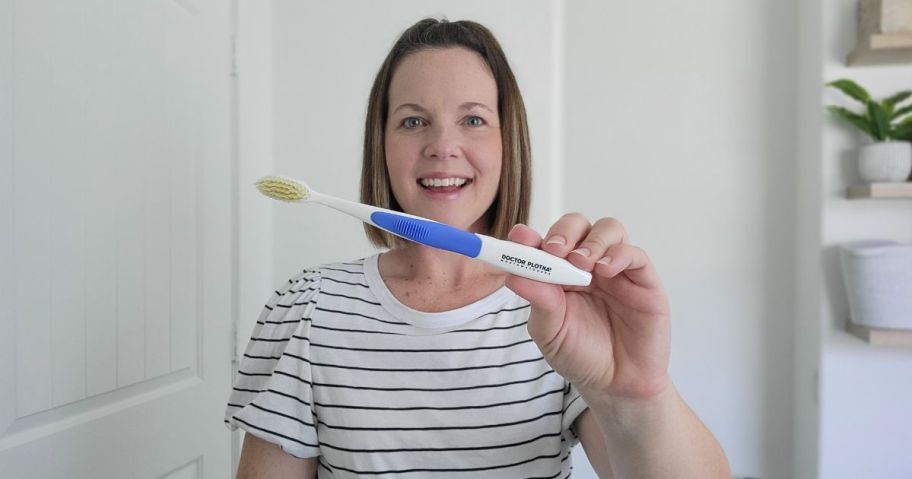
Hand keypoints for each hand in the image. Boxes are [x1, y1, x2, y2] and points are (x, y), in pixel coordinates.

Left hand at [504, 214, 671, 399]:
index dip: (531, 237)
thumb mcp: (550, 331)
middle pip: (577, 226)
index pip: (544, 243)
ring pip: (608, 230)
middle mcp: (587, 265)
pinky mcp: (643, 280)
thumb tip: (513, 275)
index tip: (519, 238)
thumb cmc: (581, 355)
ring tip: (581, 262)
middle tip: (555, 249)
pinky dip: (618, 255)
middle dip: (564, 231)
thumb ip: (538, 301)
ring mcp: (616, 270)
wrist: (616, 385)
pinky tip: (604, 270)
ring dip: (592, 240)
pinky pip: (635, 254)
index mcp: (559, 273)